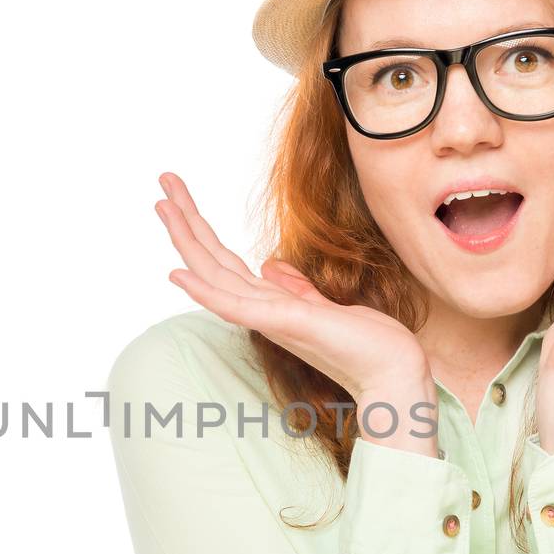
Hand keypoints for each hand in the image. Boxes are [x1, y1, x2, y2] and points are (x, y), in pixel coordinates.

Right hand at [152, 171, 430, 405]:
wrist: (391, 372)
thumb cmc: (365, 343)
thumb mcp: (324, 304)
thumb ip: (295, 287)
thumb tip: (269, 265)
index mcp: (270, 302)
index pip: (225, 262)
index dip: (202, 230)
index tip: (181, 198)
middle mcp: (262, 309)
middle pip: (212, 260)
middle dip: (186, 221)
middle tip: (163, 181)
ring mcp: (268, 317)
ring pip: (215, 274)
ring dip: (187, 240)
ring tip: (163, 205)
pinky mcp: (282, 323)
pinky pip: (234, 306)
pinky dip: (204, 292)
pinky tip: (178, 274)